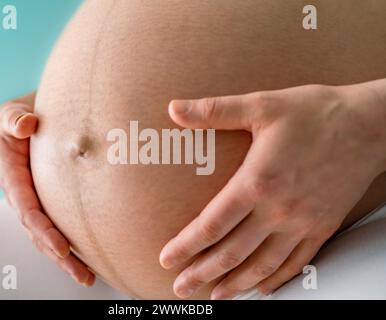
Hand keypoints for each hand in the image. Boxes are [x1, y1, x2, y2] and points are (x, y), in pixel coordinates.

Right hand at [0, 92, 94, 285]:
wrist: (35, 118)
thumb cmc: (22, 116)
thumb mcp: (12, 113)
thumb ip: (14, 120)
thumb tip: (25, 125)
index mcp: (13, 178)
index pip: (28, 210)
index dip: (44, 230)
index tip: (63, 248)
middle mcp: (24, 196)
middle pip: (39, 232)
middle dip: (59, 255)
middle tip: (82, 274)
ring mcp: (38, 201)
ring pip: (49, 236)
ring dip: (67, 259)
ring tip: (88, 277)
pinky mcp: (52, 203)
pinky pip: (61, 227)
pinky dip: (74, 244)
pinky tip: (92, 259)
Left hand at [160, 80, 385, 298]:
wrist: (369, 125)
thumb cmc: (316, 113)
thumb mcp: (261, 105)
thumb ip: (214, 110)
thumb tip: (174, 108)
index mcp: (257, 182)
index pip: (211, 225)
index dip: (185, 246)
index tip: (167, 259)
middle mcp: (278, 210)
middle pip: (231, 253)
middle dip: (202, 273)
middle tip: (182, 287)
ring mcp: (302, 223)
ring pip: (262, 265)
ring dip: (235, 284)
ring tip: (215, 296)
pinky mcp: (322, 227)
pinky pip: (296, 263)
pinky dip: (276, 279)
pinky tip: (263, 288)